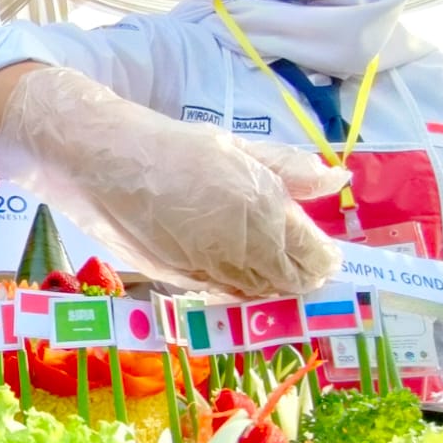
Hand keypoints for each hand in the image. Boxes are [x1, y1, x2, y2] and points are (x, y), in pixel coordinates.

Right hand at [0, 67, 343, 297]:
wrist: (105, 165)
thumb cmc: (175, 148)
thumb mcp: (238, 149)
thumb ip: (291, 169)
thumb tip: (337, 181)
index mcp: (265, 213)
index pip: (315, 256)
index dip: (325, 257)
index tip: (325, 250)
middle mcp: (243, 252)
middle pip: (290, 282)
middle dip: (301, 272)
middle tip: (299, 256)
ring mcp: (211, 271)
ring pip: (257, 294)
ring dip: (269, 282)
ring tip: (263, 258)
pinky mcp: (181, 281)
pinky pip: (224, 293)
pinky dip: (236, 284)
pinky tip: (229, 263)